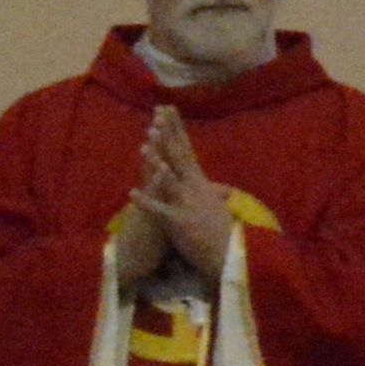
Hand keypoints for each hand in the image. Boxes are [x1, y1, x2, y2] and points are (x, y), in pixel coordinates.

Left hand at [132, 113, 239, 282]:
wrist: (231, 256)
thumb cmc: (224, 234)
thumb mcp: (220, 210)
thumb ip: (216, 196)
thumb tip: (224, 189)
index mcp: (201, 184)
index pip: (187, 150)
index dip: (177, 129)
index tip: (169, 110)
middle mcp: (195, 188)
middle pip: (179, 157)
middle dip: (168, 135)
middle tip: (158, 115)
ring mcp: (186, 204)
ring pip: (169, 179)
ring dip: (156, 162)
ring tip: (145, 144)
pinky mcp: (178, 222)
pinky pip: (159, 210)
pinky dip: (146, 202)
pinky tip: (132, 193)